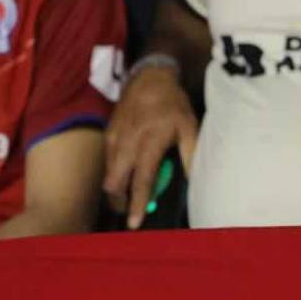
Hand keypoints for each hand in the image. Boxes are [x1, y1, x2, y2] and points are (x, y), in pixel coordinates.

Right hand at [102, 65, 198, 228]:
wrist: (149, 76)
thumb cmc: (173, 104)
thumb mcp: (189, 127)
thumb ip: (191, 156)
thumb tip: (193, 182)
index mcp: (149, 141)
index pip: (142, 180)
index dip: (138, 203)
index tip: (135, 223)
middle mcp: (128, 141)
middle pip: (115, 181)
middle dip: (119, 201)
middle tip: (128, 214)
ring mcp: (115, 136)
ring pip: (108, 172)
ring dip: (115, 189)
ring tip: (125, 201)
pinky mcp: (108, 132)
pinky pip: (106, 160)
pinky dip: (113, 173)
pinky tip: (122, 178)